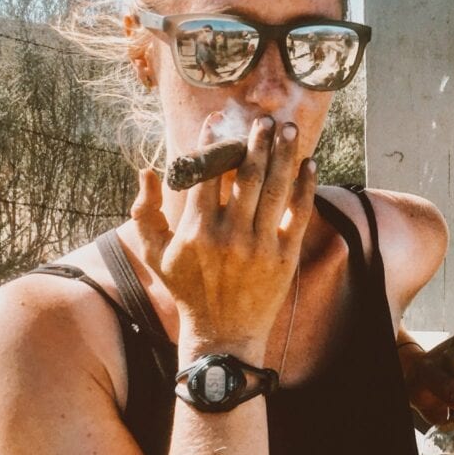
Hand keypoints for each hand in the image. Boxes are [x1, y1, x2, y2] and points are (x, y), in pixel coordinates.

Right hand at [129, 113, 315, 357]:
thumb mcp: (155, 254)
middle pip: (247, 176)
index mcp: (196, 230)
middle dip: (257, 143)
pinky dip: (304, 188)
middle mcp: (228, 235)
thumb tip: (145, 171)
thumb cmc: (186, 290)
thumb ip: (144, 212)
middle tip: (266, 119)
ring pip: (275, 189)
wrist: (221, 335)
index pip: (207, 175)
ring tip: (289, 129)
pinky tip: (309, 165)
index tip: (219, 120)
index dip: (213, 144)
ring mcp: (259, 246)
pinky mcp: (284, 257)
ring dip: (284, 155)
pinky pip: (297, 215)